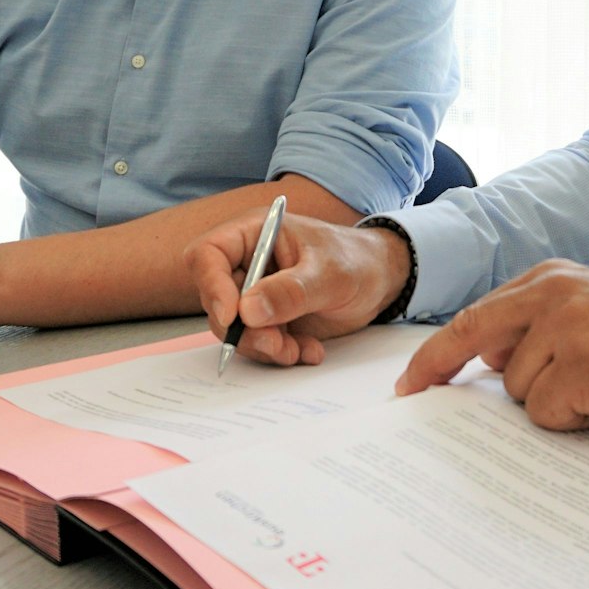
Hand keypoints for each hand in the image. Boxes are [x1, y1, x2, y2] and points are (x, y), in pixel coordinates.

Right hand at [185, 211, 408, 366]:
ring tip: (298, 350)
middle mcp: (247, 264)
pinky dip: (280, 354)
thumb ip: (290, 291)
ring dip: (263, 347)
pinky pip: (257, 345)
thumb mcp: (329, 274)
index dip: (211, 287)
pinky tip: (309, 351)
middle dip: (244, 330)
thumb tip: (246, 311)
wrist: (380, 282)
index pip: (207, 255)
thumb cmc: (356, 260)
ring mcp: (255, 295)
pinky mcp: (267, 321)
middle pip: (217, 301)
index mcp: (254, 234)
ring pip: (235, 330)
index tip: (231, 318)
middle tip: (276, 344)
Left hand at [396, 260, 588, 432]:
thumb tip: (490, 358)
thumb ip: (540, 327)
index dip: (438, 351)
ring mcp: (567, 326)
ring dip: (555, 404)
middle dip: (441, 370)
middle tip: (414, 393)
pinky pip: (549, 413)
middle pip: (476, 339)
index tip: (409, 381)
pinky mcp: (583, 363)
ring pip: (520, 390)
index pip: (478, 315)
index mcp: (553, 277)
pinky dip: (577, 421)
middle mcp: (554, 292)